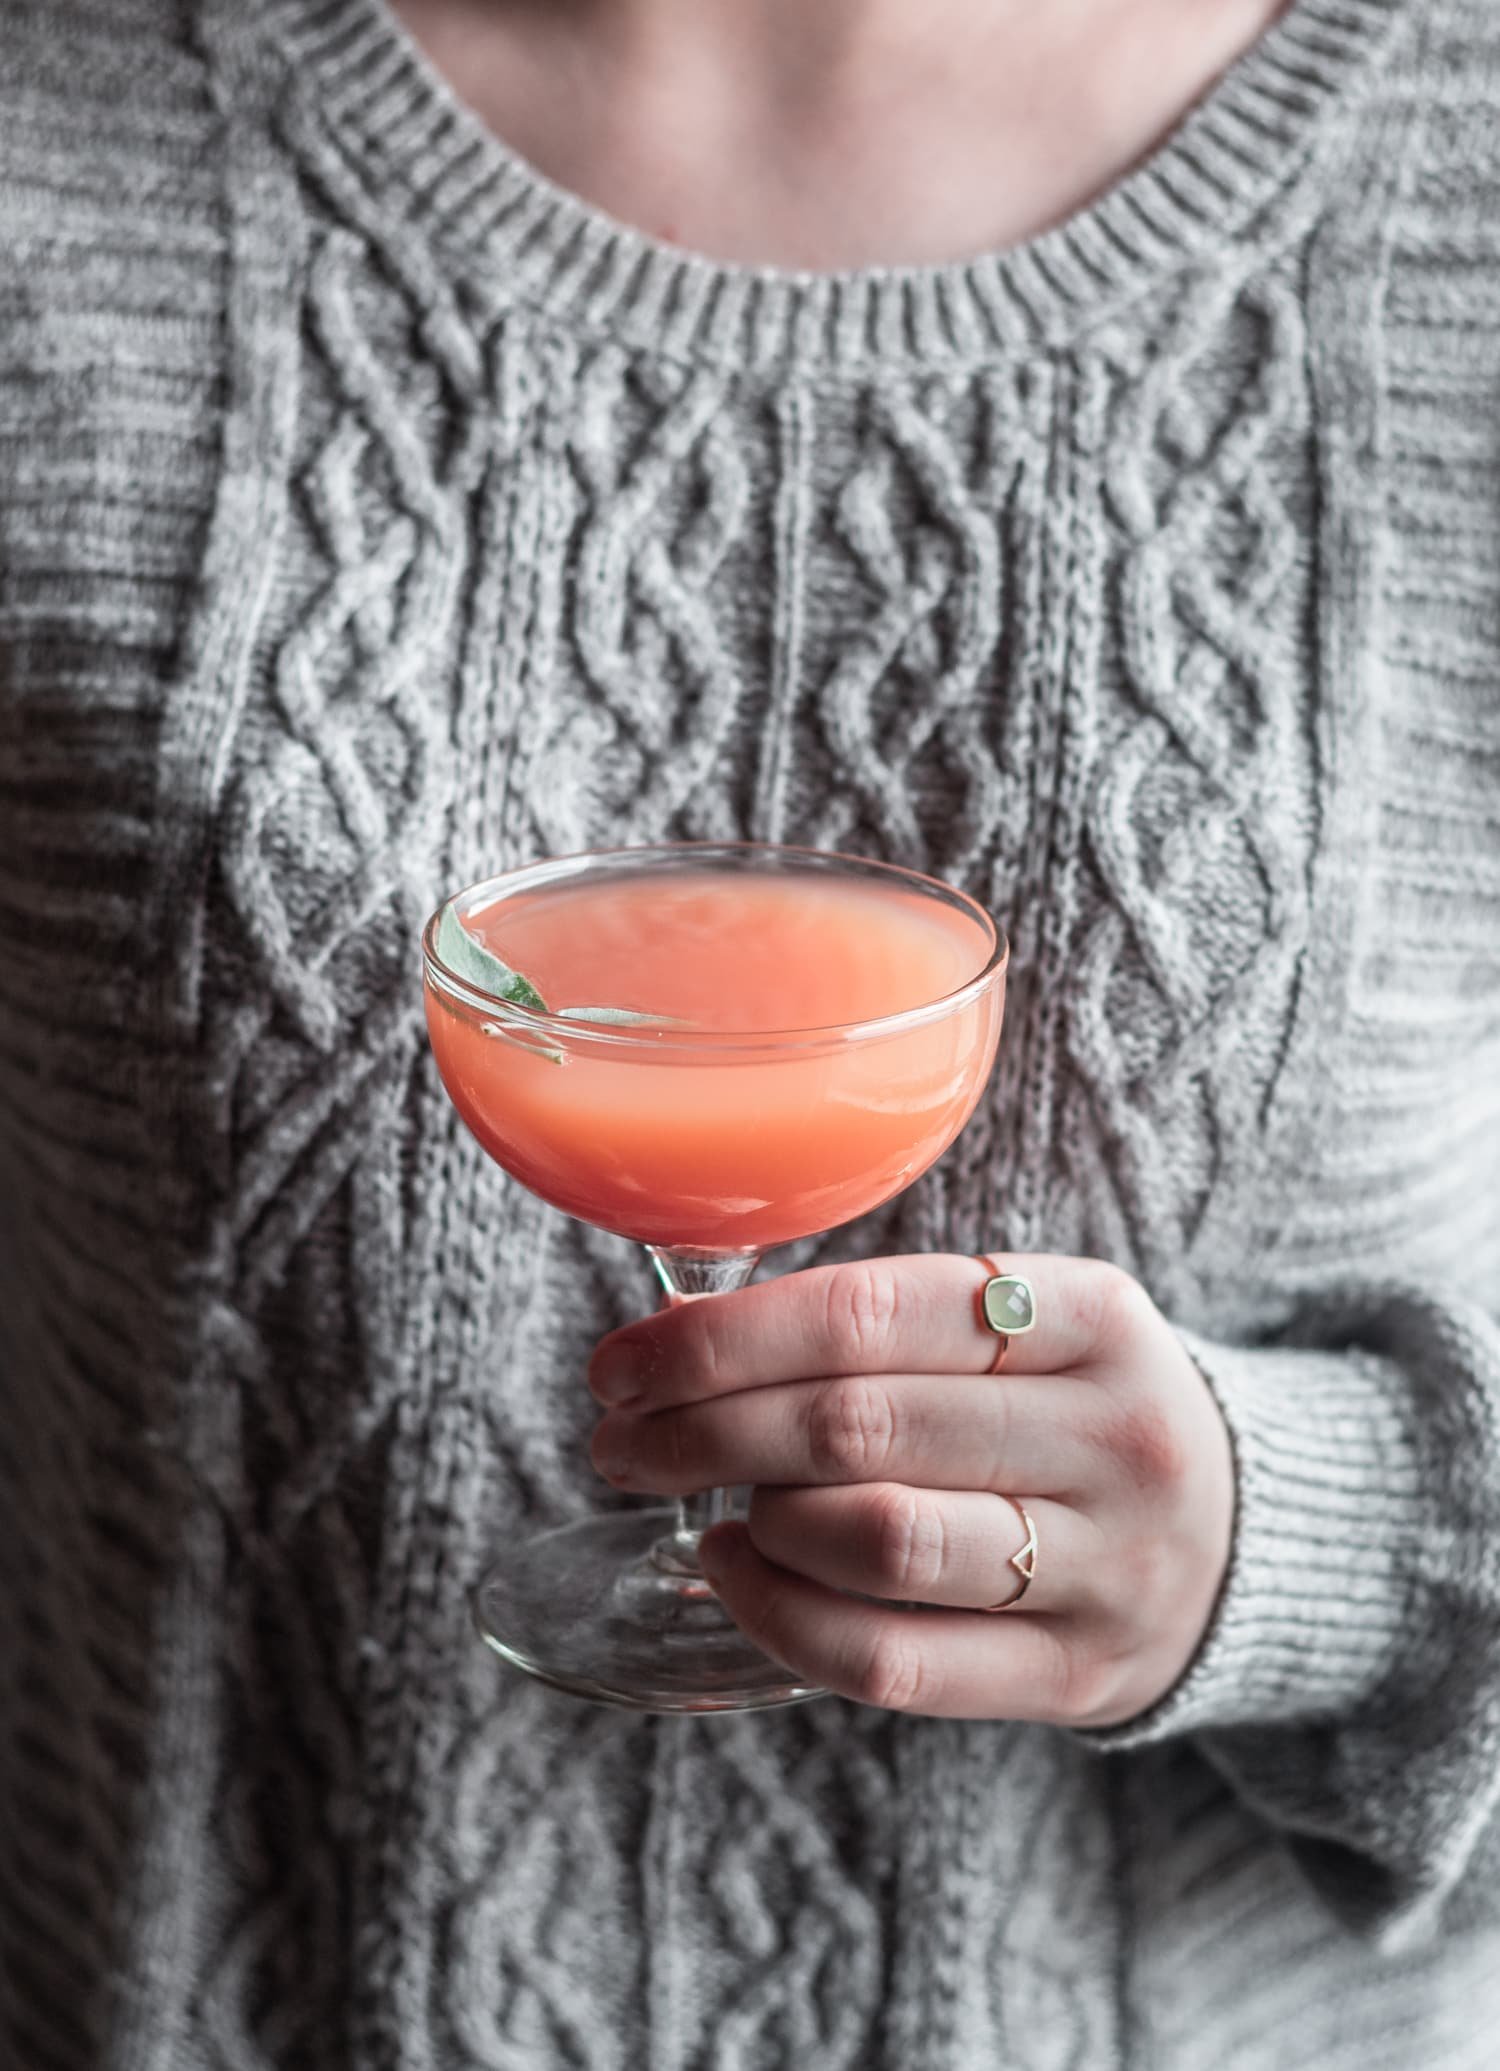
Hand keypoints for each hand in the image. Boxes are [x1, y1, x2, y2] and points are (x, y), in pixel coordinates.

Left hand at [587, 1254, 1234, 1724]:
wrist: (1243, 1535)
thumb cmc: (1074, 1409)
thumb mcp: (1031, 1325)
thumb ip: (895, 1319)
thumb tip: (686, 1331)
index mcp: (1090, 1313)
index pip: (870, 1311)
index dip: (721, 1340)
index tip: (626, 1363)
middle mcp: (1112, 1433)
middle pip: (858, 1426)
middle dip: (701, 1429)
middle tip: (619, 1436)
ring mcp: (1106, 1564)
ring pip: (878, 1541)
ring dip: (751, 1520)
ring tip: (706, 1501)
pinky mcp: (1078, 1676)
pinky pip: (894, 1661)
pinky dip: (784, 1618)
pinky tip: (735, 1574)